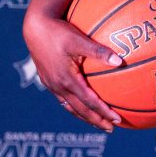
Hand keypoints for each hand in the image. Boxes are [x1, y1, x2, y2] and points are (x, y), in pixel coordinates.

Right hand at [22, 13, 123, 131]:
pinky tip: (80, 104)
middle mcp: (58, 86)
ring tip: (97, 122)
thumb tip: (120, 61)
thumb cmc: (59, 32)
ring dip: (85, 116)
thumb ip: (100, 51)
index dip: (103, 112)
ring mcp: (52, 84)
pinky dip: (74, 106)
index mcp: (67, 80)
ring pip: (70, 107)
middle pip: (80, 110)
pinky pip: (63, 99)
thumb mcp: (80, 40)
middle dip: (96, 120)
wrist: (35, 27)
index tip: (117, 120)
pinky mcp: (48, 79)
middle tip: (111, 128)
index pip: (89, 102)